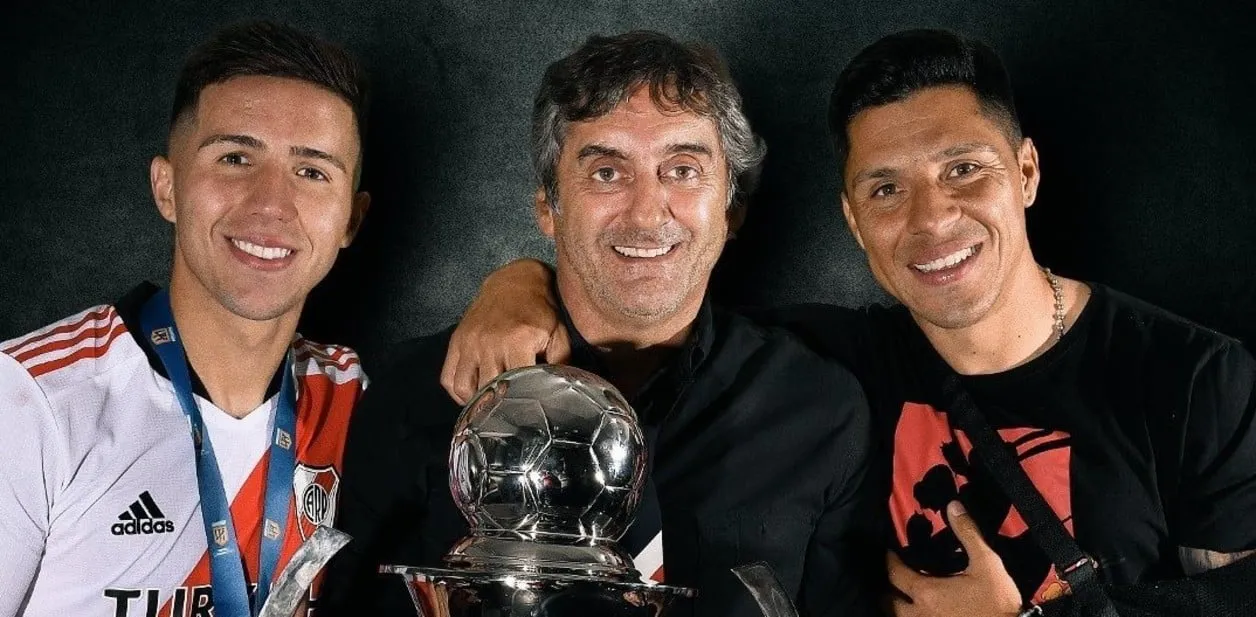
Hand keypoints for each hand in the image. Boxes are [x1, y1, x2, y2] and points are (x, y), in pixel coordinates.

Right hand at [441, 258, 570, 403]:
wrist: (515, 280)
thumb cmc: (540, 309)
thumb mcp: (558, 333)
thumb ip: (560, 362)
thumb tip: (562, 390)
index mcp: (517, 341)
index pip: (517, 385)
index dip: (523, 402)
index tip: (529, 411)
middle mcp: (489, 343)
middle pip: (489, 390)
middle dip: (500, 406)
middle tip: (510, 414)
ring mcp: (469, 342)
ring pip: (464, 388)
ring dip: (476, 402)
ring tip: (490, 406)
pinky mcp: (456, 341)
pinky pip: (448, 377)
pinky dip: (457, 392)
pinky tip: (473, 395)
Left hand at [886, 501, 1022, 616]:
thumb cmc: (997, 602)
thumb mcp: (987, 564)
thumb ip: (968, 534)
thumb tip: (953, 505)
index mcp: (926, 592)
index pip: (894, 573)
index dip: (888, 560)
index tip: (888, 550)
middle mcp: (918, 614)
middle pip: (887, 602)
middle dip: (886, 589)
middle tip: (891, 577)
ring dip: (896, 607)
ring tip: (902, 596)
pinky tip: (920, 611)